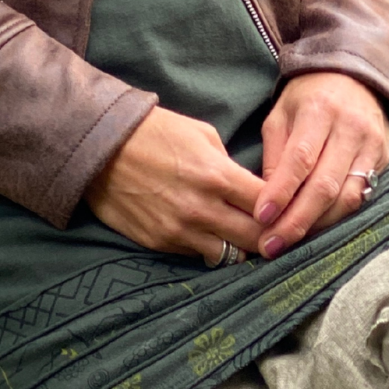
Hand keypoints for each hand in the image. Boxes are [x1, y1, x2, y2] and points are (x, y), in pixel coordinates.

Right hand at [85, 106, 266, 263]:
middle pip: (255, 238)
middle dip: (268, 236)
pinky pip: (196, 254)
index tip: (286, 210)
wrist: (102, 147)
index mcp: (219, 176)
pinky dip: (207, 247)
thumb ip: (230, 165)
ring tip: (239, 236)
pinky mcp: (159, 243)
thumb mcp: (204, 135)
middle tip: (272, 232)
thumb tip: (249, 189)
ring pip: (228, 255)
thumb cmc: (156, 132)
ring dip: (237, 247)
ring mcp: (180, 231)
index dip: (283, 210)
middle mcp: (203, 209)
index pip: (269, 206)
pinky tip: (206, 234)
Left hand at [254, 72, 388, 259]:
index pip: (300, 159)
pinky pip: (361, 196)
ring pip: (347, 197)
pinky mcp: (383, 158)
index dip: (281, 191)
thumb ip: (274, 153)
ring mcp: (371, 145)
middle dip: (296, 220)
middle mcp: (350, 128)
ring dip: (317, 225)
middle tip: (271, 245)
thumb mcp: (281, 114)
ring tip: (290, 241)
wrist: (355, 77)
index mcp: (319, 110)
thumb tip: (266, 199)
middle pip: (325, 185)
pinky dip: (336, 216)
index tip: (261, 217)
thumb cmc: (309, 97)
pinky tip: (315, 226)